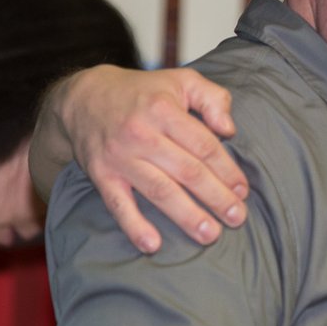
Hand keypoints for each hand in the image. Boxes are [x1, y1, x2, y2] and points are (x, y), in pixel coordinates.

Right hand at [55, 64, 246, 252]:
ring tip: (210, 235)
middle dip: (215, 197)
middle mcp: (141, 134)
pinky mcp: (101, 175)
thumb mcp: (181, 80)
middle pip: (186, 171)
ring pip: (159, 191)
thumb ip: (213, 98)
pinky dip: (134, 226)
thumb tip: (229, 130)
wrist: (84, 98)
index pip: (203, 145)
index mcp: (164, 110)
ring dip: (187, 216)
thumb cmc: (143, 93)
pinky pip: (118, 204)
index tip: (243, 191)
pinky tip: (152, 245)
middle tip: (237, 218)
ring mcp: (120, 157)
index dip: (226, 170)